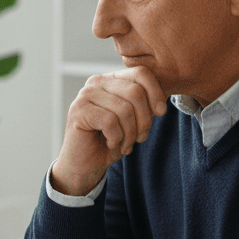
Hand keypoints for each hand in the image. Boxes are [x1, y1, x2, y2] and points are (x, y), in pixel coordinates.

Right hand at [51, 67, 167, 195]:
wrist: (86, 165)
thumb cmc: (111, 141)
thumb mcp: (134, 120)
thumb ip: (145, 105)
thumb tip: (161, 104)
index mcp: (111, 79)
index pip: (140, 73)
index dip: (156, 92)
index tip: (161, 113)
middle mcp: (96, 82)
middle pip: (135, 92)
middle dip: (144, 120)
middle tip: (140, 138)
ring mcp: (85, 95)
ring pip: (124, 109)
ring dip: (130, 134)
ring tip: (125, 144)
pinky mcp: (78, 110)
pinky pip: (110, 121)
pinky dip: (116, 138)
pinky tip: (110, 144)